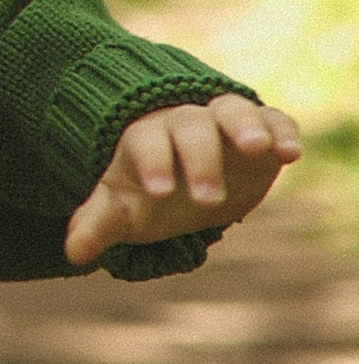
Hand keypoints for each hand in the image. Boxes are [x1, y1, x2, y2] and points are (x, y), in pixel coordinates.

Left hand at [64, 94, 301, 265]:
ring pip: (231, 110)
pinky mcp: (261, 128)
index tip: (159, 192)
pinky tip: (290, 155)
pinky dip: (281, 131)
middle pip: (191, 126)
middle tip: (209, 199)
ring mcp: (224, 122)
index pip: (146, 141)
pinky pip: (272, 119)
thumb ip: (97, 224)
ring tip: (258, 150)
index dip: (152, 163)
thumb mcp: (122, 210)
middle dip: (200, 159)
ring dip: (245, 127)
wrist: (188, 179)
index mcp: (146, 139)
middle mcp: (185, 123)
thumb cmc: (150, 194)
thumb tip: (72, 253)